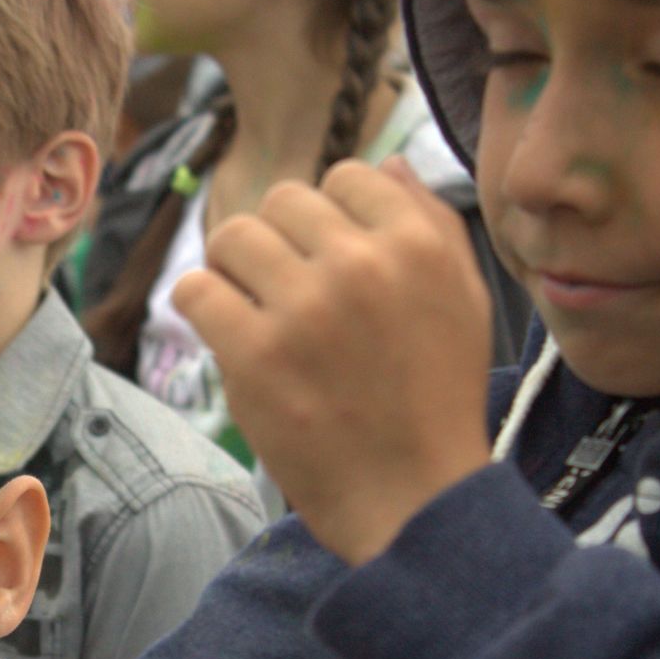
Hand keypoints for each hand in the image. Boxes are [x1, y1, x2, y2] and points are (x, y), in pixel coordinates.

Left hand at [172, 157, 494, 565]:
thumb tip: (389, 163)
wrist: (412, 495)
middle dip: (277, 240)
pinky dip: (200, 305)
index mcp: (418, 243)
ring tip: (251, 306)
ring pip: (232, 235)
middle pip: (282, 200)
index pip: (346, 176)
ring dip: (233, 267)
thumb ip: (430, 223)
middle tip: (284, 289)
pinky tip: (224, 330)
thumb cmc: (436, 399)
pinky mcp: (253, 354)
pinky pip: (195, 289)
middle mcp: (362, 264)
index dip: (328, 217)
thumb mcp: (464, 300)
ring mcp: (304, 308)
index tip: (326, 259)